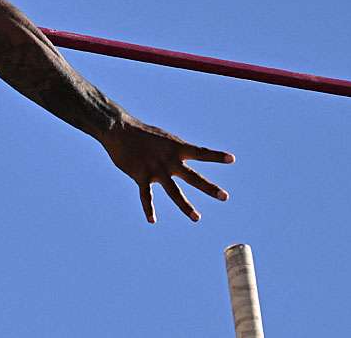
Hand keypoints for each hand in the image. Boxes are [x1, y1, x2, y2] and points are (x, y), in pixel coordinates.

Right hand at [99, 116, 234, 222]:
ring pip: (174, 191)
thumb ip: (173, 151)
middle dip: (209, 188)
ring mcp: (156, 169)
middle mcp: (169, 160)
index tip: (232, 159)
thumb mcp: (162, 139)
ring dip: (186, 206)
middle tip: (225, 197)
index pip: (201, 152)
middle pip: (193, 177)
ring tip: (197, 218)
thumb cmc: (141, 134)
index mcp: (176, 148)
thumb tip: (179, 158)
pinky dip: (149, 208)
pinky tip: (152, 220)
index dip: (216, 156)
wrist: (119, 130)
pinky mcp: (141, 175)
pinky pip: (146, 195)